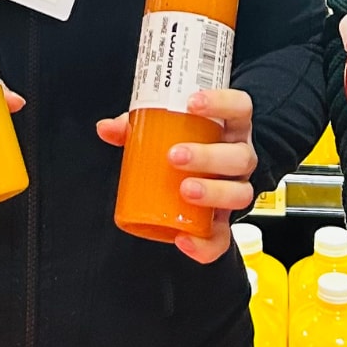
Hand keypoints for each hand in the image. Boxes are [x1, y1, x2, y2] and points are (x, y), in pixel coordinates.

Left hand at [96, 89, 259, 262]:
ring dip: (212, 193)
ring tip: (185, 190)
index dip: (222, 102)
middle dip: (208, 156)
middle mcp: (240, 158)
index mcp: (230, 129)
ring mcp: (236, 188)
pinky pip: (224, 237)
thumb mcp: (166, 130)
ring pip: (240, 194)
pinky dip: (206, 244)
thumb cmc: (187, 144)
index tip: (192, 103)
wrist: (204, 174)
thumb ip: (136, 127)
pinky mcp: (225, 221)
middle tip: (174, 156)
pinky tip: (183, 240)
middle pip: (240, 156)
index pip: (240, 107)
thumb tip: (106, 128)